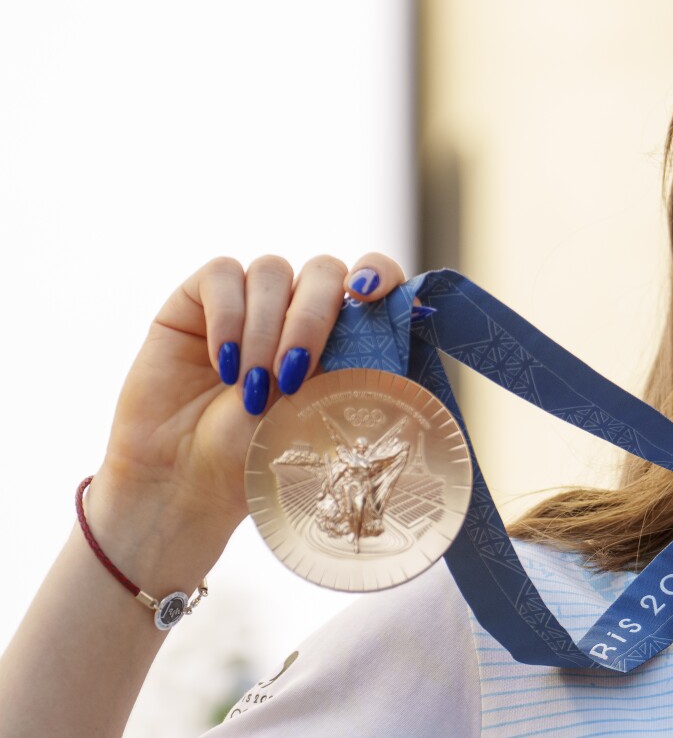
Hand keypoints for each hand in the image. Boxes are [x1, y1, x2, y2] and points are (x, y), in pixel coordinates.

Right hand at [93, 253, 407, 546]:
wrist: (190, 480)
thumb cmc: (261, 454)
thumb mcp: (322, 414)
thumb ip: (356, 368)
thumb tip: (405, 330)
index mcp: (341, 331)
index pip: (373, 275)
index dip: (378, 271)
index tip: (368, 294)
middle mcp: (298, 307)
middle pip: (323, 270)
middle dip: (312, 319)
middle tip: (294, 375)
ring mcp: (250, 299)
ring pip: (272, 271)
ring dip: (265, 330)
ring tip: (252, 389)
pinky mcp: (198, 299)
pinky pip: (222, 275)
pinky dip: (227, 318)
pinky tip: (224, 364)